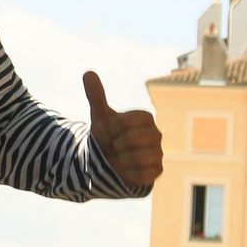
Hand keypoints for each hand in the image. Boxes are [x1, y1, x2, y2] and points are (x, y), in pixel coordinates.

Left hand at [83, 72, 162, 186]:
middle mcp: (156, 134)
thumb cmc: (107, 135)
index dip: (113, 128)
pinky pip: (142, 174)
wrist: (109, 161)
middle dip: (116, 144)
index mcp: (145, 118)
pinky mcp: (157, 171)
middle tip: (112, 146)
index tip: (108, 131)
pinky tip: (124, 170)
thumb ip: (96, 95)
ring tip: (118, 158)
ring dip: (121, 160)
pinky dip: (128, 173)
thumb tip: (87, 72)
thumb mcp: (100, 116)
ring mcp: (158, 153)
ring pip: (138, 158)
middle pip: (133, 139)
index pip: (127, 121)